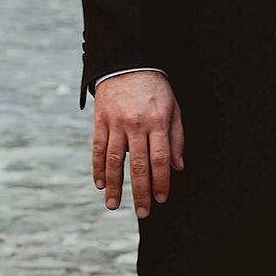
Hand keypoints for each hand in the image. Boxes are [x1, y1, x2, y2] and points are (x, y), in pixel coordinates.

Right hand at [91, 71, 183, 217]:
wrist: (127, 62)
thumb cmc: (154, 88)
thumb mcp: (173, 108)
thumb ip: (176, 138)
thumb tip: (178, 167)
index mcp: (157, 122)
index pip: (160, 160)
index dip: (161, 182)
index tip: (161, 199)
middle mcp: (136, 124)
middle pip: (138, 165)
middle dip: (140, 192)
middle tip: (142, 213)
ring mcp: (115, 123)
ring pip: (114, 160)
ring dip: (114, 185)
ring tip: (114, 205)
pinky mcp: (100, 120)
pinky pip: (97, 148)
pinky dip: (98, 167)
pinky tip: (100, 183)